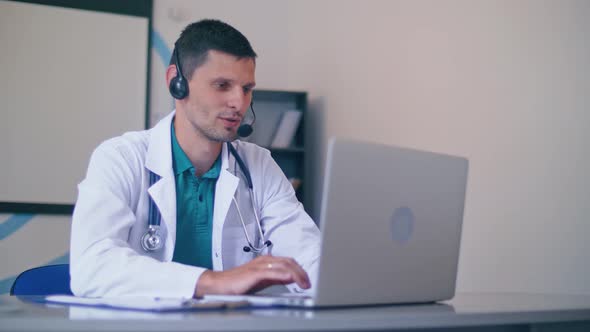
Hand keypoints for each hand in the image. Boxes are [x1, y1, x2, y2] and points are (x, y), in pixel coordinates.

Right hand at [194, 255, 309, 296]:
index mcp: (267, 261)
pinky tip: (290, 279)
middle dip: (301, 272)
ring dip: (296, 274)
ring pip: (283, 266)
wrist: (219, 284)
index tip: (307, 279)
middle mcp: (264, 260)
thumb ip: (275, 278)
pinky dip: (283, 275)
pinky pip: (271, 272)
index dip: (300, 270)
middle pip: (288, 262)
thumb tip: (291, 279)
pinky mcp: (254, 273)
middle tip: (308, 282)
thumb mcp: (261, 280)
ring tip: (304, 283)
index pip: (288, 262)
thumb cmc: (239, 283)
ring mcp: (259, 266)